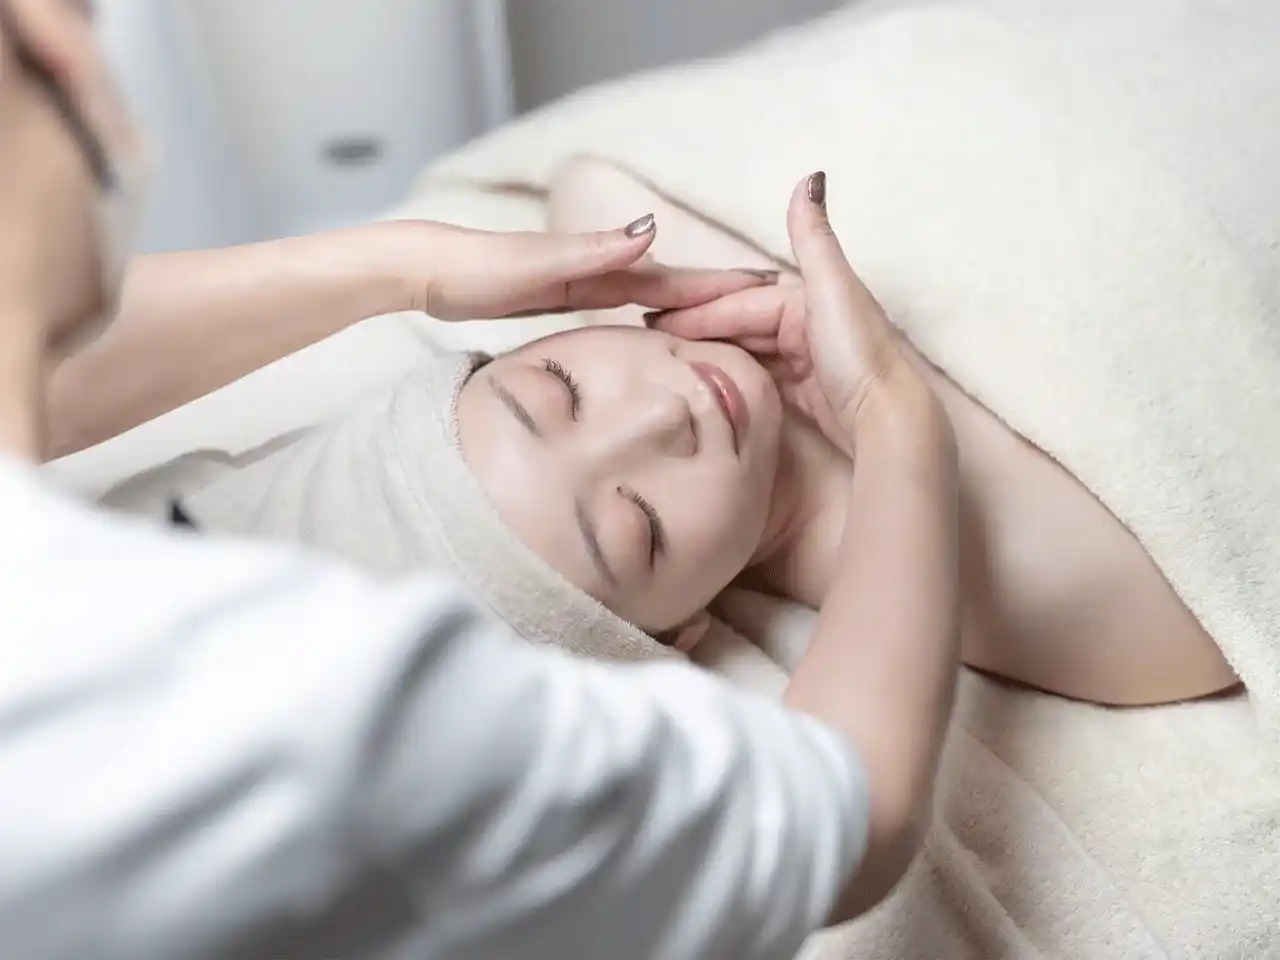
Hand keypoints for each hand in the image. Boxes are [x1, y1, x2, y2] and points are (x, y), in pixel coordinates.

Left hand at [375, 215, 778, 321]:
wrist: (430, 269)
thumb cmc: (478, 269)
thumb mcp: (536, 262)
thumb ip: (593, 249)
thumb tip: (652, 230)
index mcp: (601, 264)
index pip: (673, 277)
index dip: (719, 283)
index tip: (767, 285)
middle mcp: (599, 268)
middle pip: (670, 283)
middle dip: (717, 290)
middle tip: (766, 297)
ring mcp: (581, 281)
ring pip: (649, 294)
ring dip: (688, 301)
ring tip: (727, 311)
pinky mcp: (561, 296)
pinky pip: (621, 306)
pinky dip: (647, 312)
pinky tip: (653, 323)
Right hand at [649, 173, 936, 453]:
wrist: (888, 419)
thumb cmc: (858, 352)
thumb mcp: (832, 288)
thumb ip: (812, 238)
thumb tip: (810, 176)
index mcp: (807, 298)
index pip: (740, 302)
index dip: (696, 310)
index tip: (650, 319)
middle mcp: (807, 325)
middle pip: (740, 326)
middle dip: (696, 332)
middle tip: (648, 344)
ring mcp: (806, 362)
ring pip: (747, 353)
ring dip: (711, 355)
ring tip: (668, 367)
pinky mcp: (807, 397)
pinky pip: (759, 380)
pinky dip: (733, 378)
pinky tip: (708, 386)